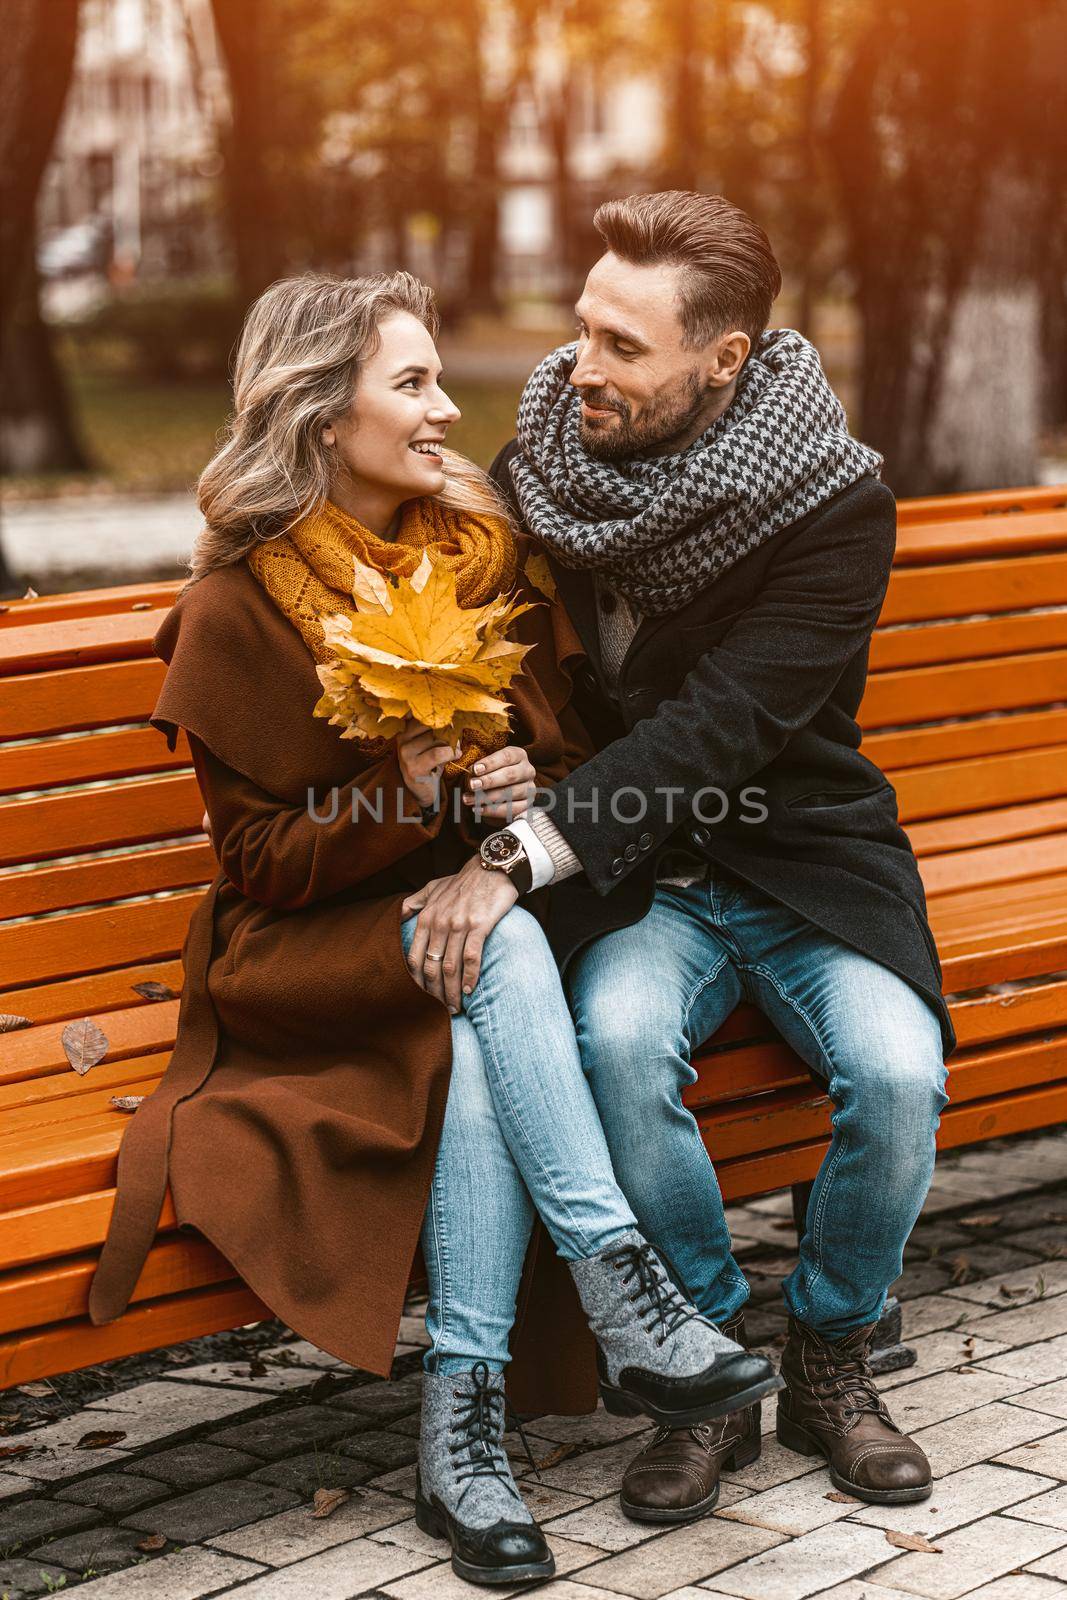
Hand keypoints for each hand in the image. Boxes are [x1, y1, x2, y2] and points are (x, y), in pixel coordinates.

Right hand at [396, 717, 458, 809]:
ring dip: (451, 743)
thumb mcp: (430, 742)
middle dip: (447, 730)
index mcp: (404, 729)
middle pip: (431, 724)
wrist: (423, 791)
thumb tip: (453, 719)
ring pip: (436, 738)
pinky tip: (456, 755)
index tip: (451, 721)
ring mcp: (405, 753)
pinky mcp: (413, 767)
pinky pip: (438, 753)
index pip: (423, 713)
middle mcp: (401, 739)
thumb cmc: (429, 764)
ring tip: (455, 749)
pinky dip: (451, 753)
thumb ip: (436, 728)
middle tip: (455, 738)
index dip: (440, 716)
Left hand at [401, 855, 516, 1012]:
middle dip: (434, 993)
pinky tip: (469, 990)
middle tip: (439, 1010)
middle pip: (431, 967)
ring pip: (451, 967)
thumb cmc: (462, 880)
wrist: (492, 868)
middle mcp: (439, 923)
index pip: (413, 958)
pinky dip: (470, 977)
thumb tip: (398, 914)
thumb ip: (414, 902)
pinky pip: (472, 957)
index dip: (415, 982)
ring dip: (452, 991)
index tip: (420, 998)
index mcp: (426, 917)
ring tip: (455, 1007)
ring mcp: (459, 925)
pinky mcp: (479, 926)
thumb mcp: (432, 887)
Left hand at [463, 744, 535, 823]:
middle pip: (510, 775)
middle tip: (472, 785)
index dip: (490, 763)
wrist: (500, 792)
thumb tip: (466, 766)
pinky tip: (478, 809)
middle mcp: (528, 770)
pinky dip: (492, 810)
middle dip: (489, 781)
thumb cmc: (490, 774)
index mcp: (519, 755)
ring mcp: (529, 788)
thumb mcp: (485, 765)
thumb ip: (477, 765)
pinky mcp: (527, 805)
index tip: (475, 769)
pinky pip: (511, 810)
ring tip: (468, 799)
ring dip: (486, 798)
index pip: (506, 756)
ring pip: (510, 794)